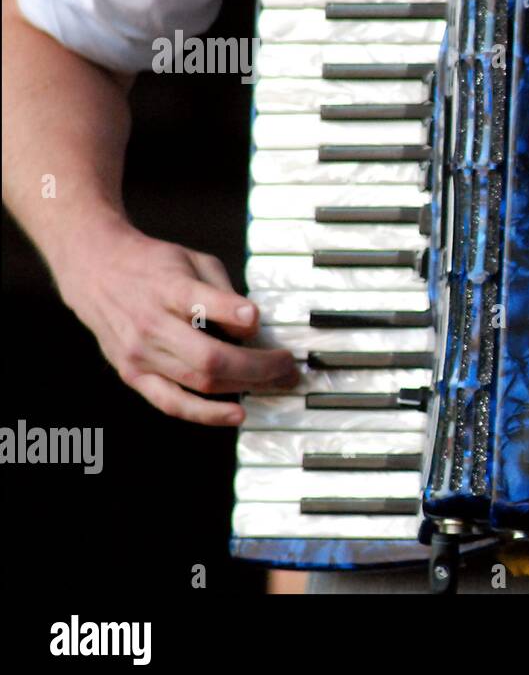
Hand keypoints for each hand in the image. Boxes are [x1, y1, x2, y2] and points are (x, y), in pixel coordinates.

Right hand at [53, 220, 296, 424]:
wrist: (95, 270)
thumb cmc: (154, 266)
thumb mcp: (194, 261)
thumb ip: (224, 291)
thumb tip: (252, 327)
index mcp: (169, 288)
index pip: (203, 303)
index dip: (234, 314)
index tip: (256, 319)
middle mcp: (152, 324)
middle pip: (211, 358)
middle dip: (260, 367)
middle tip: (288, 365)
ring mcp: (141, 354)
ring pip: (200, 383)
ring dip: (246, 386)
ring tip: (276, 383)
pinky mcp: (133, 374)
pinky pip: (173, 403)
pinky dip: (207, 413)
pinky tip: (237, 413)